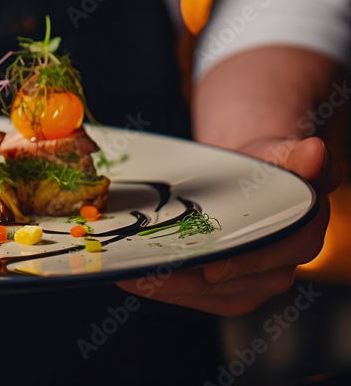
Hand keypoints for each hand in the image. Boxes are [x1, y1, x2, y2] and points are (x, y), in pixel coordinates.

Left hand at [117, 136, 341, 315]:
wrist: (250, 177)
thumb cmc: (267, 165)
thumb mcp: (283, 153)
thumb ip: (301, 156)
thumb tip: (316, 152)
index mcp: (302, 233)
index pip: (272, 256)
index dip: (242, 264)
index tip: (211, 269)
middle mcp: (282, 264)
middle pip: (234, 281)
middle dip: (190, 278)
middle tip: (151, 271)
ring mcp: (256, 281)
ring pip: (211, 294)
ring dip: (169, 288)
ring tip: (132, 275)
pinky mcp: (232, 290)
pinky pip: (199, 297)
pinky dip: (166, 291)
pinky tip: (135, 281)